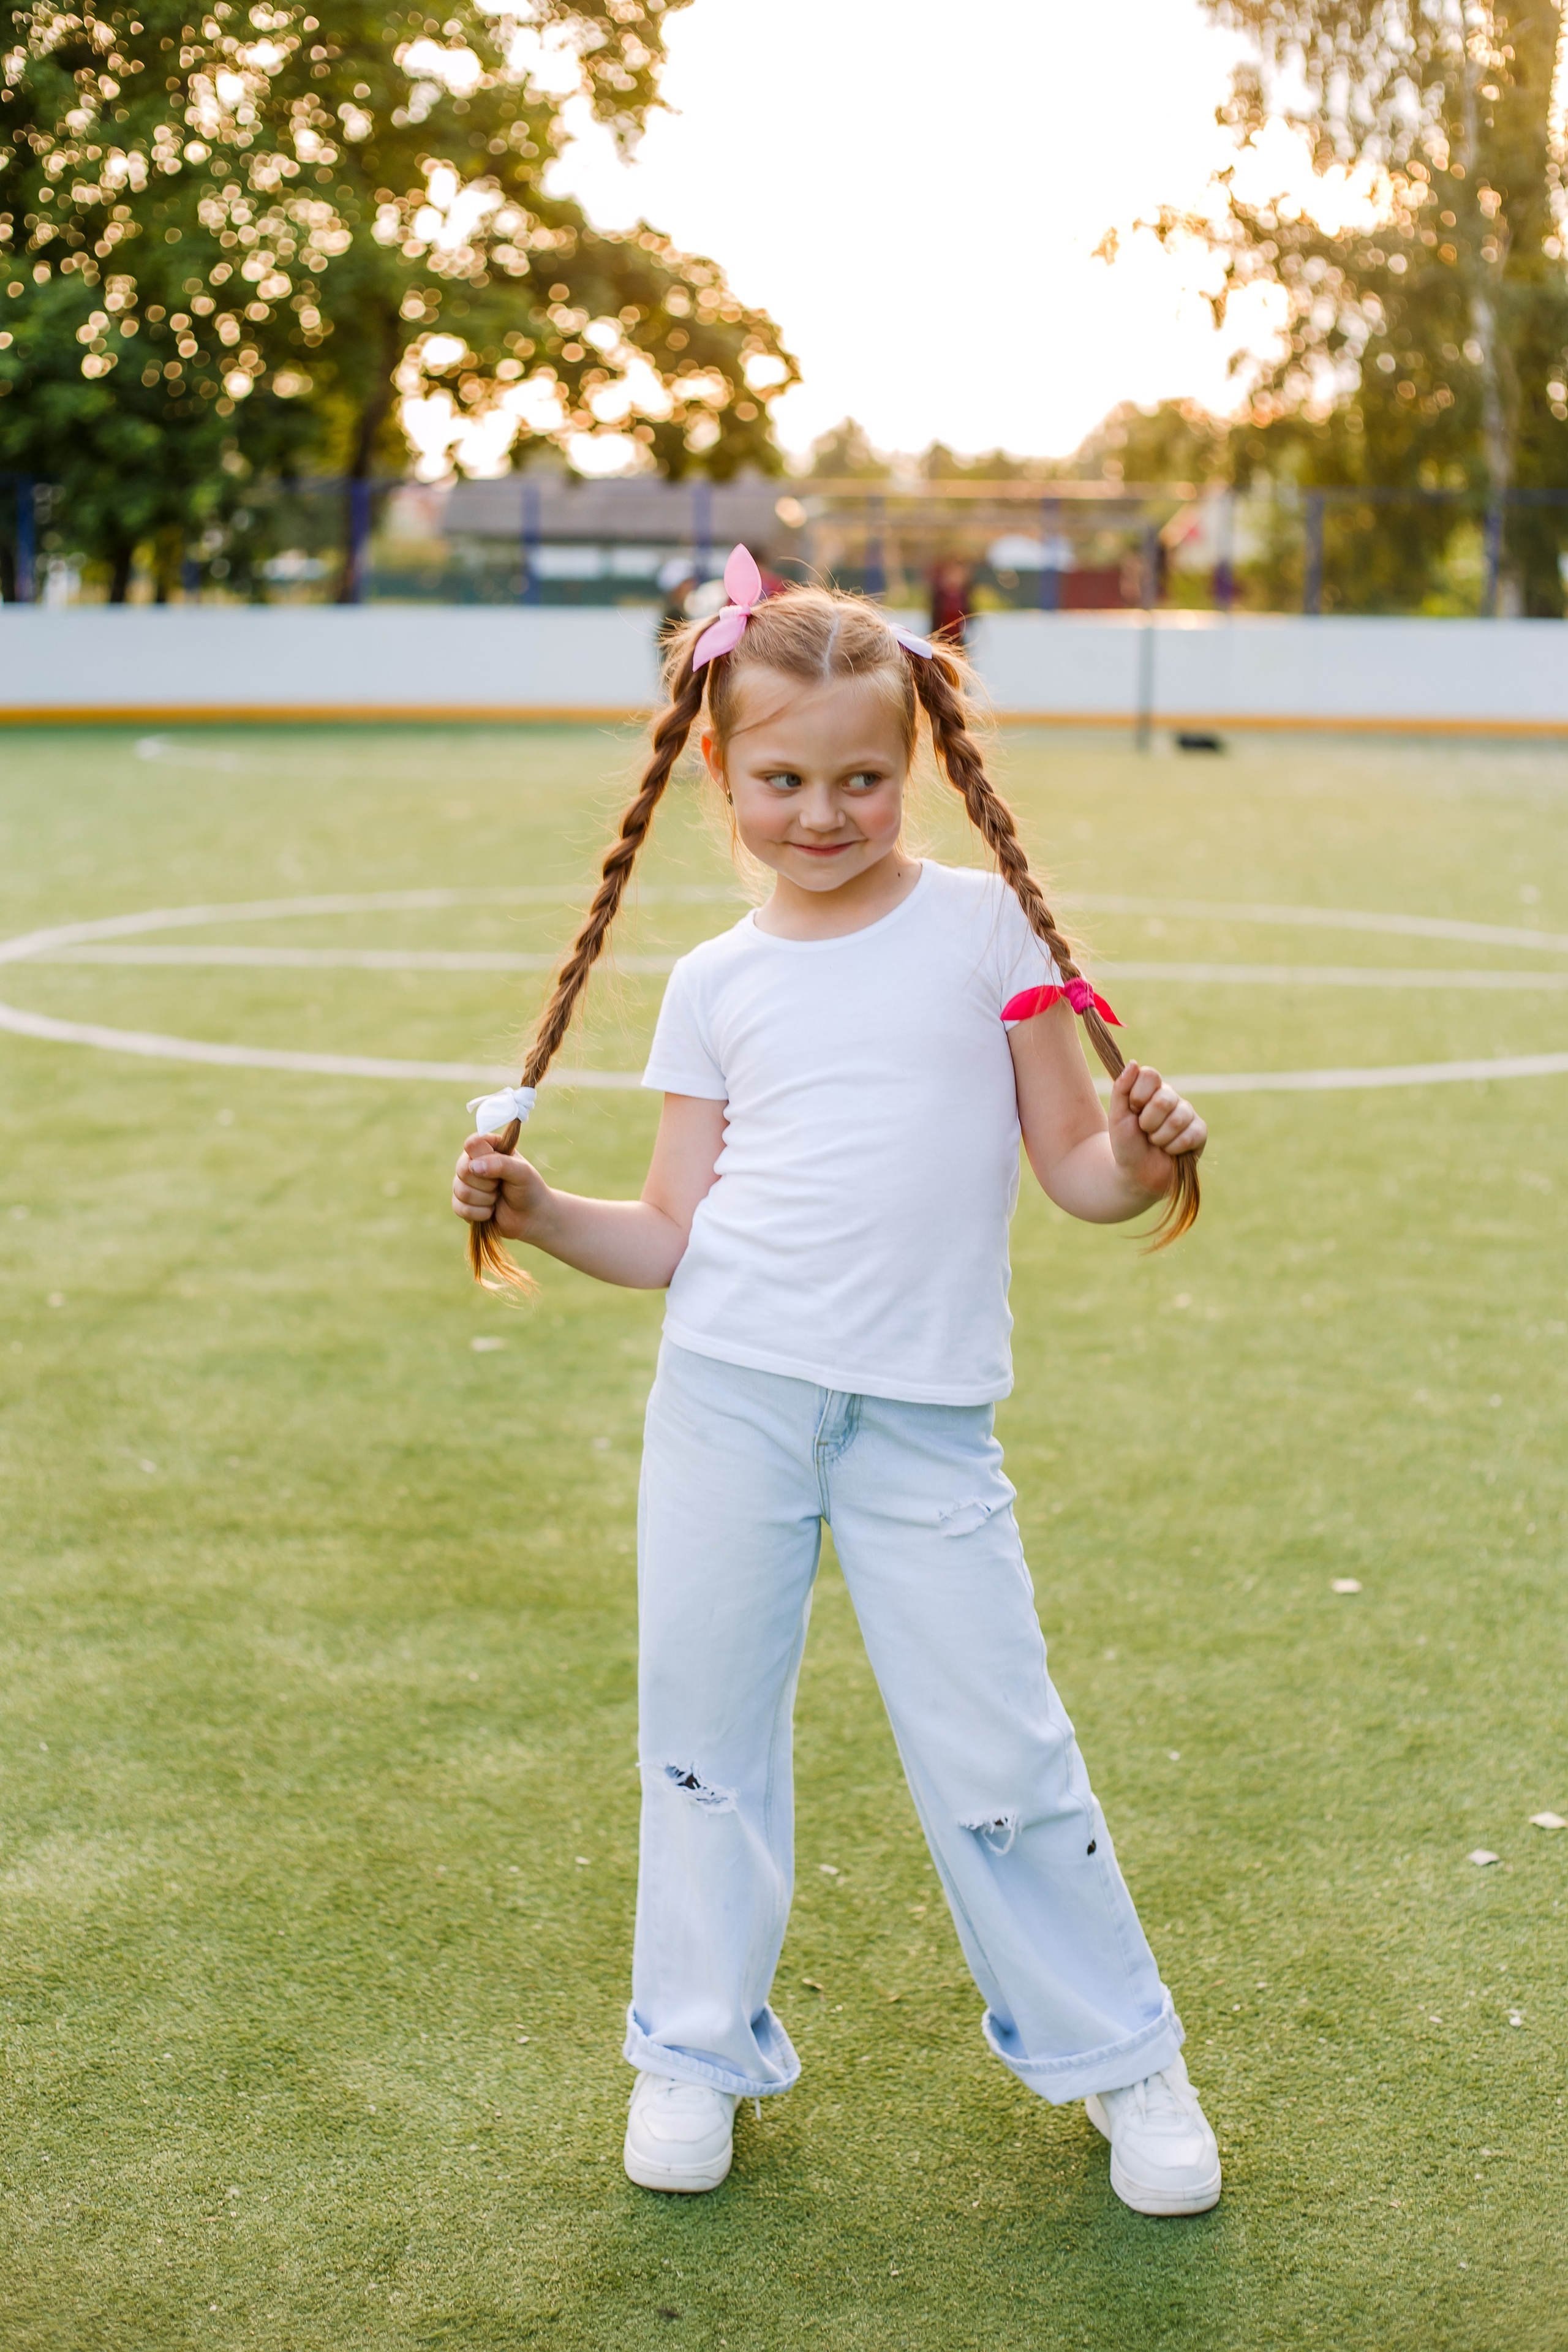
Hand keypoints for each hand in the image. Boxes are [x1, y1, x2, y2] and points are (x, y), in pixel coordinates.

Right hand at [451, 1131, 552, 1241]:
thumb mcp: (522, 1172)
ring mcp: (465, 1183)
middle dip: (487, 1183)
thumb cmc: (528, 1189)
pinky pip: (459, 1208)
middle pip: (463, 1169)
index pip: (473, 1143)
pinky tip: (491, 1211)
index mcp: (488, 1148)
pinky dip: (479, 1213)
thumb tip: (474, 1166)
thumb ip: (500, 1164)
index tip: (501, 1165)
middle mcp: (473, 1163)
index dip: (484, 1157)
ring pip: (460, 1190)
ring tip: (498, 1197)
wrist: (531, 1216)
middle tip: (501, 1185)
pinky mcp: (462, 1203)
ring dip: (485, 1199)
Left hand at [1108, 1064, 1205, 1196]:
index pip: (1150, 1075)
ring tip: (1156, 1142)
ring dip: (1160, 1138)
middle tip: (1145, 1131)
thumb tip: (1134, 1063)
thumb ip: (1121, 1088)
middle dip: (1148, 1122)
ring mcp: (1187, 1113)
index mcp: (1151, 1089)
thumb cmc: (1126, 1143)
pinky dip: (1174, 1148)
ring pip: (1177, 1119)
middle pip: (1164, 1099)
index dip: (1138, 1097)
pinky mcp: (1200, 1132)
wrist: (1136, 1174)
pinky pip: (1190, 1135)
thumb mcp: (1117, 1116)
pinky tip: (1170, 1151)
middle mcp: (1171, 1097)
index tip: (1133, 1111)